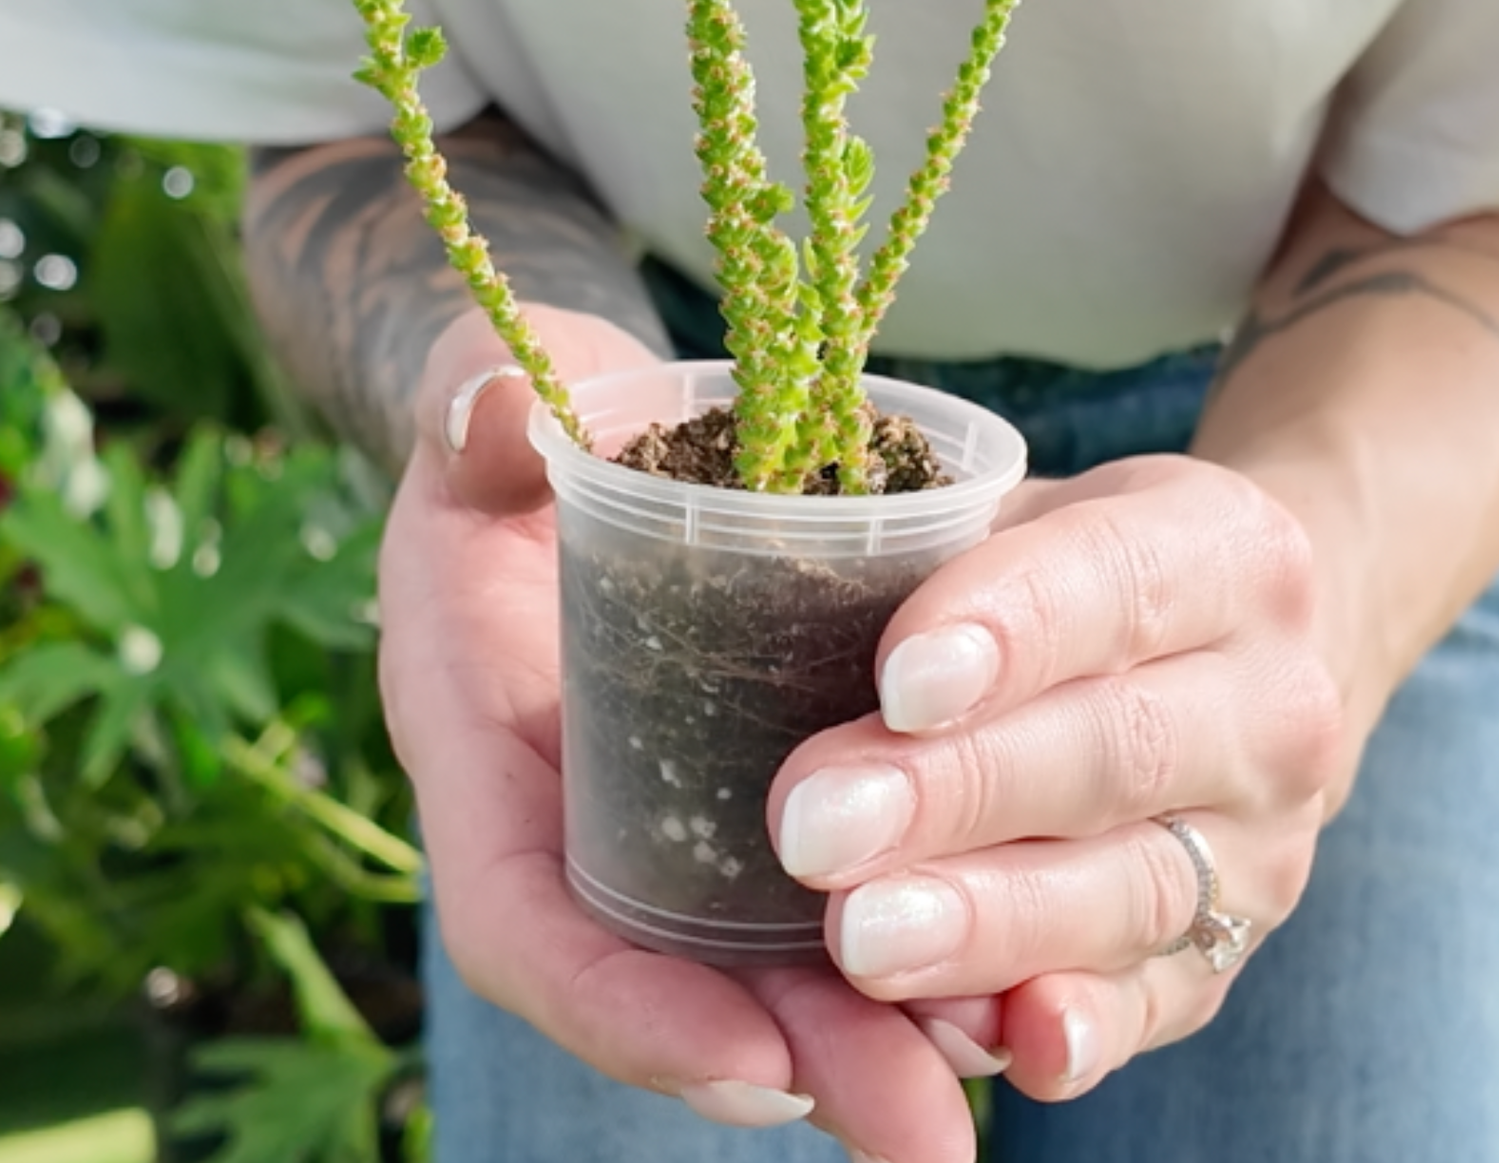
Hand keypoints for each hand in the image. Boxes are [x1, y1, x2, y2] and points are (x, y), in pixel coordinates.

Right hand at [378, 306, 982, 1162]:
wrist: (567, 440)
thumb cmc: (520, 429)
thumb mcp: (490, 410)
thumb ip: (480, 413)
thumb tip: (495, 407)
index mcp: (479, 736)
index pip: (521, 912)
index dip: (616, 1000)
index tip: (742, 1054)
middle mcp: (568, 809)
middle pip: (667, 977)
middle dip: (790, 1059)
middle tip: (921, 1127)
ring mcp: (662, 807)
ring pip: (758, 960)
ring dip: (871, 1034)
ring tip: (999, 1073)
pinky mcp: (748, 785)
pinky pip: (821, 889)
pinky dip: (910, 945)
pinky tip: (1019, 977)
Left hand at [767, 454, 1345, 1098]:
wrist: (1242, 657)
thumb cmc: (1083, 569)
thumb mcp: (1032, 513)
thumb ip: (939, 548)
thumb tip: (778, 587)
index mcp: (1228, 552)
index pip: (1113, 582)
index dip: (1008, 630)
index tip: (896, 680)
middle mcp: (1273, 700)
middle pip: (1112, 750)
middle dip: (956, 794)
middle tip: (815, 826)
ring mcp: (1267, 842)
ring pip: (1131, 888)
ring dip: (989, 923)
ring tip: (859, 939)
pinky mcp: (1232, 950)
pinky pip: (1156, 1001)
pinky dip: (1078, 1028)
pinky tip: (1006, 1044)